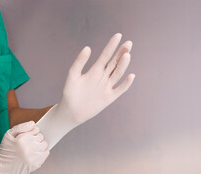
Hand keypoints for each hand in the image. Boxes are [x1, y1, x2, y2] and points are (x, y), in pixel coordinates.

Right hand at [0, 121, 48, 173]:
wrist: (2, 169)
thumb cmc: (5, 151)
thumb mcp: (8, 135)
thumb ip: (21, 127)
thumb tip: (33, 123)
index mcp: (22, 139)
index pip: (36, 129)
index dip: (32, 131)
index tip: (27, 136)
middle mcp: (29, 148)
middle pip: (41, 136)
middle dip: (35, 138)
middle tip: (28, 143)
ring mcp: (34, 157)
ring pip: (45, 144)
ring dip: (39, 145)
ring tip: (31, 148)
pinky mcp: (37, 164)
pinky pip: (46, 153)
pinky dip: (42, 152)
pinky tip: (34, 154)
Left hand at [36, 33, 135, 149]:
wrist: (70, 111)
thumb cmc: (69, 93)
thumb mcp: (73, 75)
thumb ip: (79, 62)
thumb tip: (88, 47)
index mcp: (94, 70)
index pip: (105, 55)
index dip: (111, 45)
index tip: (118, 35)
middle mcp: (103, 77)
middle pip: (114, 62)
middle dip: (121, 52)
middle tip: (129, 43)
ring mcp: (107, 87)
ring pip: (118, 74)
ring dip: (123, 65)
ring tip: (127, 54)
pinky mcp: (109, 98)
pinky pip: (120, 90)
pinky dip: (125, 84)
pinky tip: (131, 76)